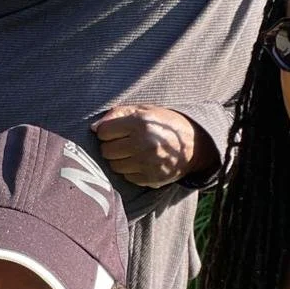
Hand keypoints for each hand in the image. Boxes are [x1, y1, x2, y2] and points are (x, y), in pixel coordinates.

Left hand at [91, 106, 211, 187]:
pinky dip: (130, 170)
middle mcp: (144, 144)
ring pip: (114, 166)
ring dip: (119, 159)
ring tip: (131, 152)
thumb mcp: (145, 110)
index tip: (115, 131)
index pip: (104, 132)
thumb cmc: (165, 124)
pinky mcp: (151, 178)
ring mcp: (148, 163)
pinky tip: (140, 162)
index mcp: (141, 123)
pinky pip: (126, 176)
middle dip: (111, 146)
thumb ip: (118, 114)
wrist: (195, 145)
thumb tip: (94, 128)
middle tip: (122, 142)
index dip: (106, 131)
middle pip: (106, 151)